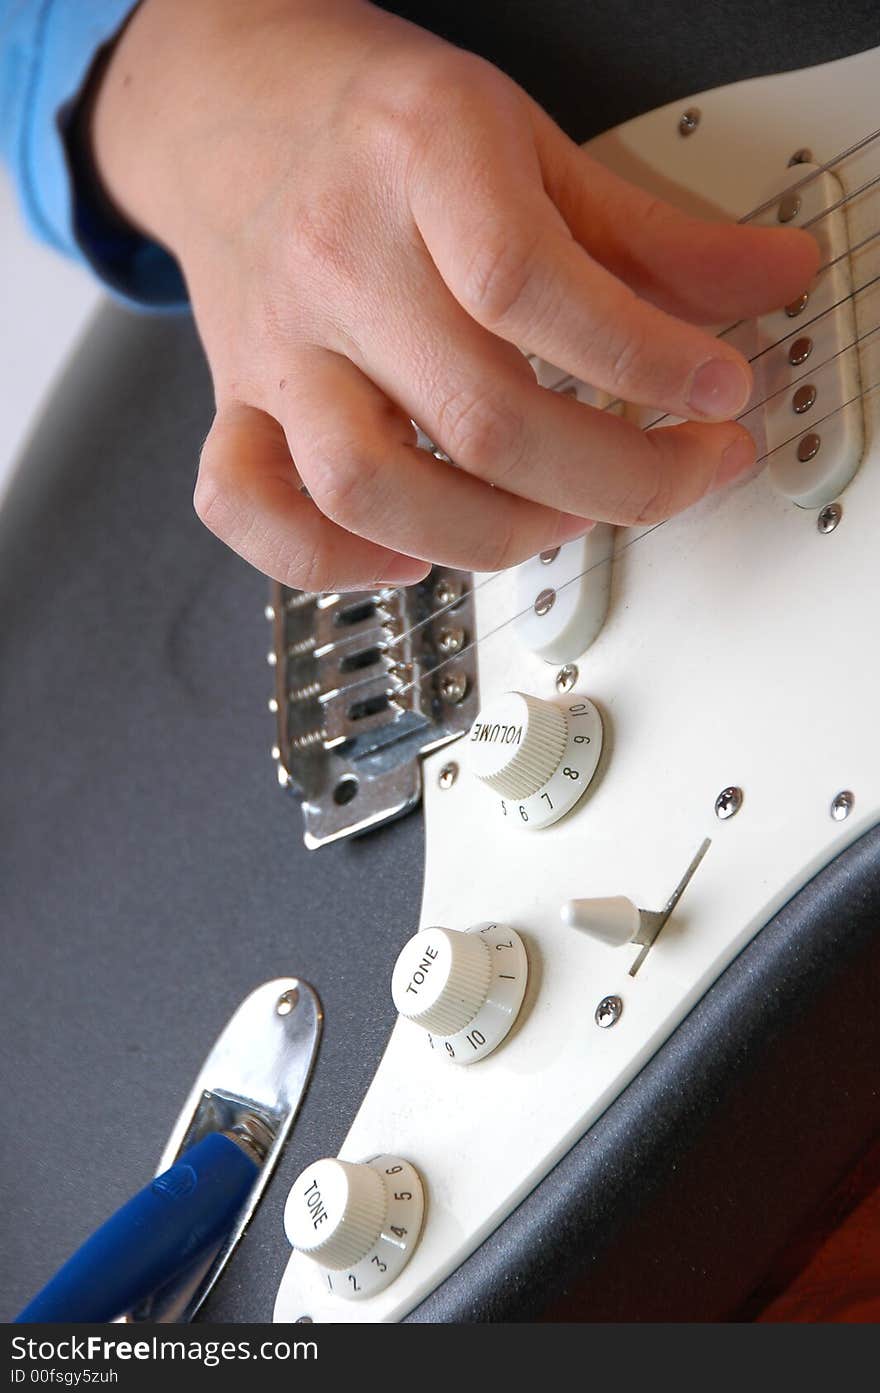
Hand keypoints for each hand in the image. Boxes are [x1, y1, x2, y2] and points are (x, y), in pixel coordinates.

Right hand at [92, 0, 817, 589]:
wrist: (238, 107)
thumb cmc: (381, 126)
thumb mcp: (529, 142)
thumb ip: (651, 230)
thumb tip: (768, 278)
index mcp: (419, 162)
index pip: (531, 287)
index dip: (644, 361)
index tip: (717, 395)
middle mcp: (337, 259)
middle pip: (479, 415)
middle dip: (617, 478)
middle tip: (684, 473)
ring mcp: (281, 346)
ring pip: (368, 487)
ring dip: (494, 534)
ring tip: (564, 516)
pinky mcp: (241, 404)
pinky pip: (253, 509)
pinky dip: (332, 560)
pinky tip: (412, 553)